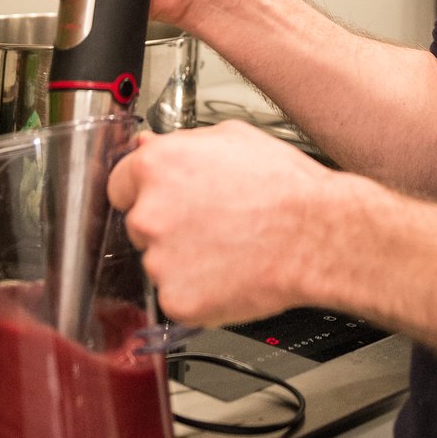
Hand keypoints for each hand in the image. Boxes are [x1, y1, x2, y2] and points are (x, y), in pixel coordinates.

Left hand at [107, 123, 337, 323]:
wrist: (316, 235)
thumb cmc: (284, 186)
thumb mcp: (233, 138)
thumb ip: (181, 142)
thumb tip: (152, 144)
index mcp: (157, 167)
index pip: (120, 183)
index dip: (143, 191)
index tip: (161, 199)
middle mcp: (150, 213)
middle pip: (139, 224)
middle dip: (167, 225)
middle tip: (210, 222)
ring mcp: (160, 260)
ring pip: (159, 262)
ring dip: (183, 259)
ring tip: (228, 245)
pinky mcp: (176, 299)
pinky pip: (177, 295)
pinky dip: (198, 290)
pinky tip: (229, 271)